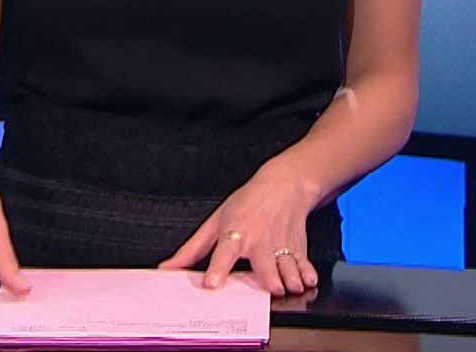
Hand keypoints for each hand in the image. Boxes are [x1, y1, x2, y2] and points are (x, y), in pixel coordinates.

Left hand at [157, 164, 321, 295]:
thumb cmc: (247, 204)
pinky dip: (308, 273)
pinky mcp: (297, 248)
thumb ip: (192, 250)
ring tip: (291, 287)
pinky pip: (304, 263)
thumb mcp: (215, 221)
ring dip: (290, 277)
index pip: (224, 252)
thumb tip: (168, 268)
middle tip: (272, 289)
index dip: (217, 269)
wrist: (284, 185)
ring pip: (287, 264)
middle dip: (269, 276)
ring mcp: (280, 245)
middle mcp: (258, 241)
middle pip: (264, 261)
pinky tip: (308, 281)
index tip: (212, 284)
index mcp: (235, 234)